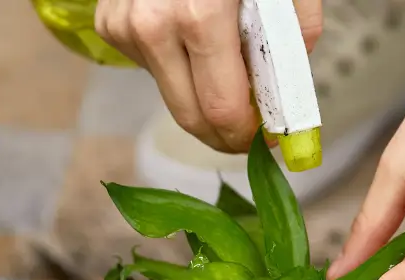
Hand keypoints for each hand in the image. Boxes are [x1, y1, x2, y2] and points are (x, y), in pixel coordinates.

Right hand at [94, 0, 322, 153]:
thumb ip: (294, 37)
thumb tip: (286, 92)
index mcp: (199, 17)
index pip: (220, 111)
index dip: (246, 134)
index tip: (265, 137)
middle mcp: (152, 27)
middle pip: (189, 117)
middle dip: (224, 131)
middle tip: (248, 127)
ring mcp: (124, 27)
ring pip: (170, 93)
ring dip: (199, 90)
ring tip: (223, 58)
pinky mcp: (109, 24)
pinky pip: (149, 65)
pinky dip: (174, 61)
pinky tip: (188, 31)